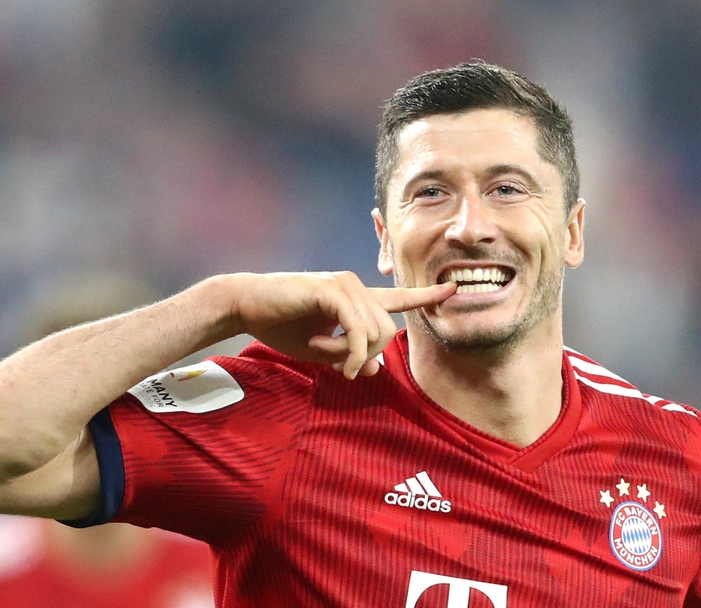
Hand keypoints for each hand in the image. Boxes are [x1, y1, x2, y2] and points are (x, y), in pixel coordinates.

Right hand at [229, 272, 455, 377]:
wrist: (246, 306)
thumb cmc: (280, 326)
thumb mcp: (320, 350)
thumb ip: (348, 357)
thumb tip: (374, 370)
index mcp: (357, 300)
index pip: (400, 299)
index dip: (427, 297)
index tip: (454, 289)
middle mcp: (356, 288)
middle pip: (388, 330)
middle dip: (367, 355)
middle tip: (339, 365)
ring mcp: (345, 285)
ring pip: (374, 331)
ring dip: (350, 353)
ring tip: (322, 350)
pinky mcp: (332, 290)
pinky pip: (356, 328)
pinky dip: (347, 349)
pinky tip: (326, 351)